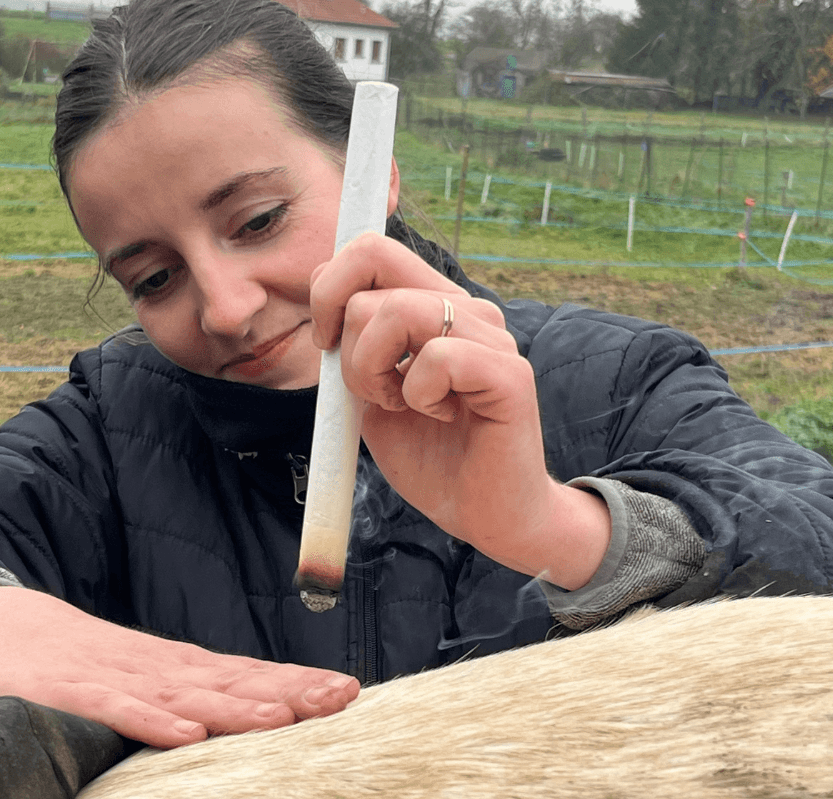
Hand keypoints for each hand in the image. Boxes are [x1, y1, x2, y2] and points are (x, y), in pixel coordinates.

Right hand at [0, 587, 359, 748]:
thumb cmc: (81, 661)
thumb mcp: (142, 679)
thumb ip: (189, 699)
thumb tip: (250, 723)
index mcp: (178, 669)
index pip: (249, 675)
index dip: (297, 683)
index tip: (348, 692)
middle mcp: (160, 671)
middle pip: (233, 683)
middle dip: (289, 691)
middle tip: (341, 698)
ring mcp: (117, 680)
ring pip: (187, 695)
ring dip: (237, 707)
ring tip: (284, 717)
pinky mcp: (71, 695)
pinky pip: (116, 711)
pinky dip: (151, 721)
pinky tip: (186, 734)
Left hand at [309, 234, 610, 590]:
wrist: (484, 515)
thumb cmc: (432, 459)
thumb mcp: (371, 397)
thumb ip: (352, 348)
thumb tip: (324, 296)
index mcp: (432, 306)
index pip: (370, 249)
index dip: (327, 288)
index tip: (327, 347)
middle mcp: (464, 309)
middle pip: (372, 260)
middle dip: (344, 334)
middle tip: (371, 390)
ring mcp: (490, 336)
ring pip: (395, 310)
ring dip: (374, 371)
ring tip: (405, 405)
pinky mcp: (508, 374)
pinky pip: (435, 360)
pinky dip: (417, 396)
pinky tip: (441, 416)